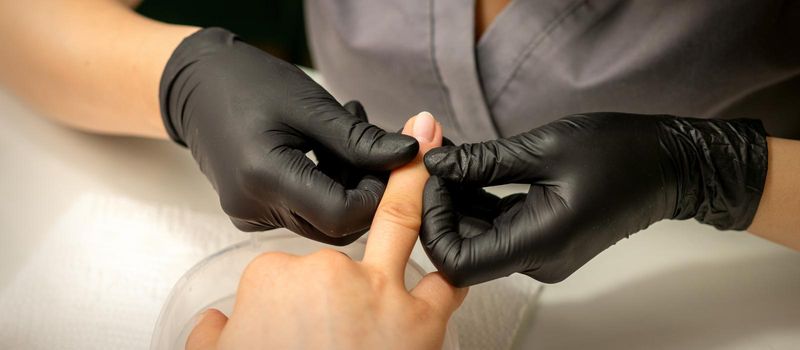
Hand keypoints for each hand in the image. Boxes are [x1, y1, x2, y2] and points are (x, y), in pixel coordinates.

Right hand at [159, 28, 418, 243]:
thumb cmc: (248, 83)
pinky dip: (324, 186)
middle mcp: (253, 207)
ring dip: (346, 184)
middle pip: (335, 225)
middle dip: (365, 189)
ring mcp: (249, 215)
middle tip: (372, 142)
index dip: (377, 196)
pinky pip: (302, 213)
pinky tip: (323, 150)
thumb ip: (361, 139)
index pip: (342, 216)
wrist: (195, 86)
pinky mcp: (251, 212)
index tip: (391, 162)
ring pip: (322, 220)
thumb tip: (410, 156)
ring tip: (345, 134)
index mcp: (264, 178)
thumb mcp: (312, 105)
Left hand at [421, 113, 767, 285]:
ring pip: (478, 238)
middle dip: (441, 206)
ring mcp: (540, 253)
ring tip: (454, 158)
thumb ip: (483, 160)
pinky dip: (479, 202)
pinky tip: (473, 168)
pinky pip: (498, 228)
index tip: (433, 181)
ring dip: (458, 202)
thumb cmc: (622, 155)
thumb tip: (437, 163)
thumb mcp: (544, 148)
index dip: (433, 224)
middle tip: (438, 162)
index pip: (457, 262)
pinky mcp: (544, 240)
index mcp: (538, 243)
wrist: (670, 166)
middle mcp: (537, 259)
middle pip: (464, 251)